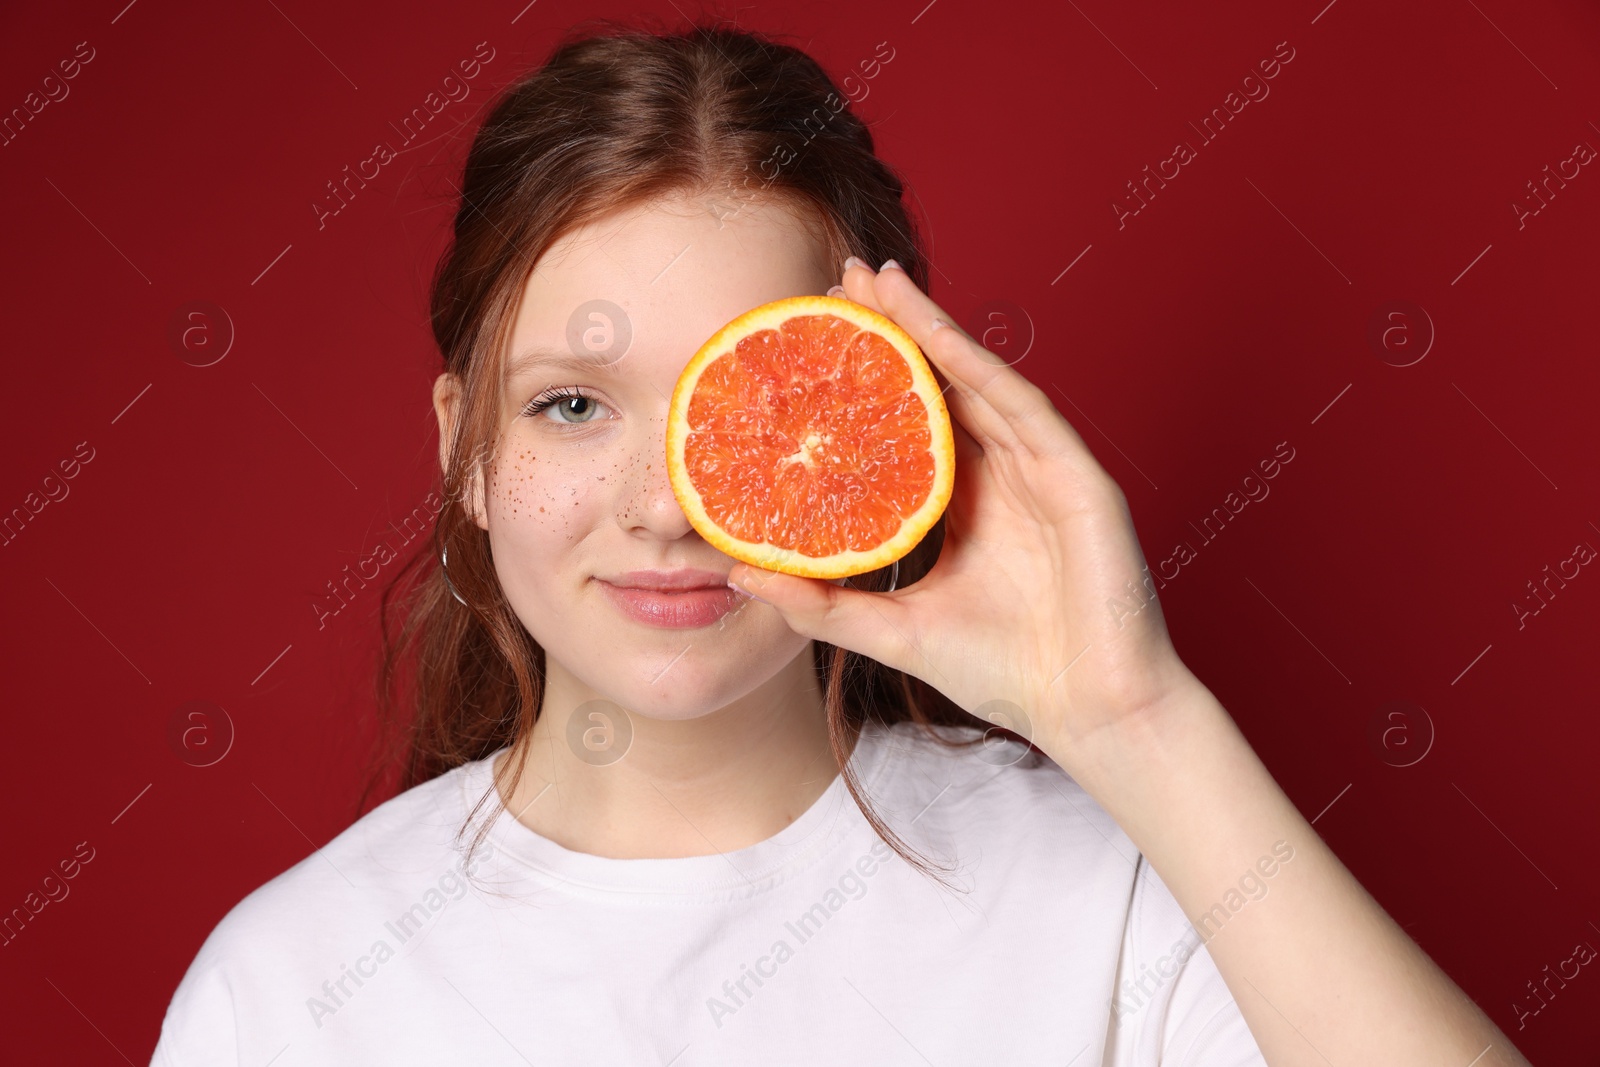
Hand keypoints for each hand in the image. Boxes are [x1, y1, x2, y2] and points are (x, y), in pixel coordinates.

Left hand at [726, 258, 1198, 775]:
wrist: (1088, 712)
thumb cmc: (1004, 672)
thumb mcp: (891, 631)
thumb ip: (820, 604)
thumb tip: (737, 572)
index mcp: (961, 503)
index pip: (903, 423)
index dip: (860, 379)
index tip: (806, 340)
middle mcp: (999, 472)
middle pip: (936, 385)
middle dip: (888, 329)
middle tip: (832, 282)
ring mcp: (1040, 467)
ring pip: (975, 377)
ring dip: (925, 324)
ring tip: (872, 279)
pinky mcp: (1075, 473)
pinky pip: (1018, 403)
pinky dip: (972, 362)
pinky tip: (929, 328)